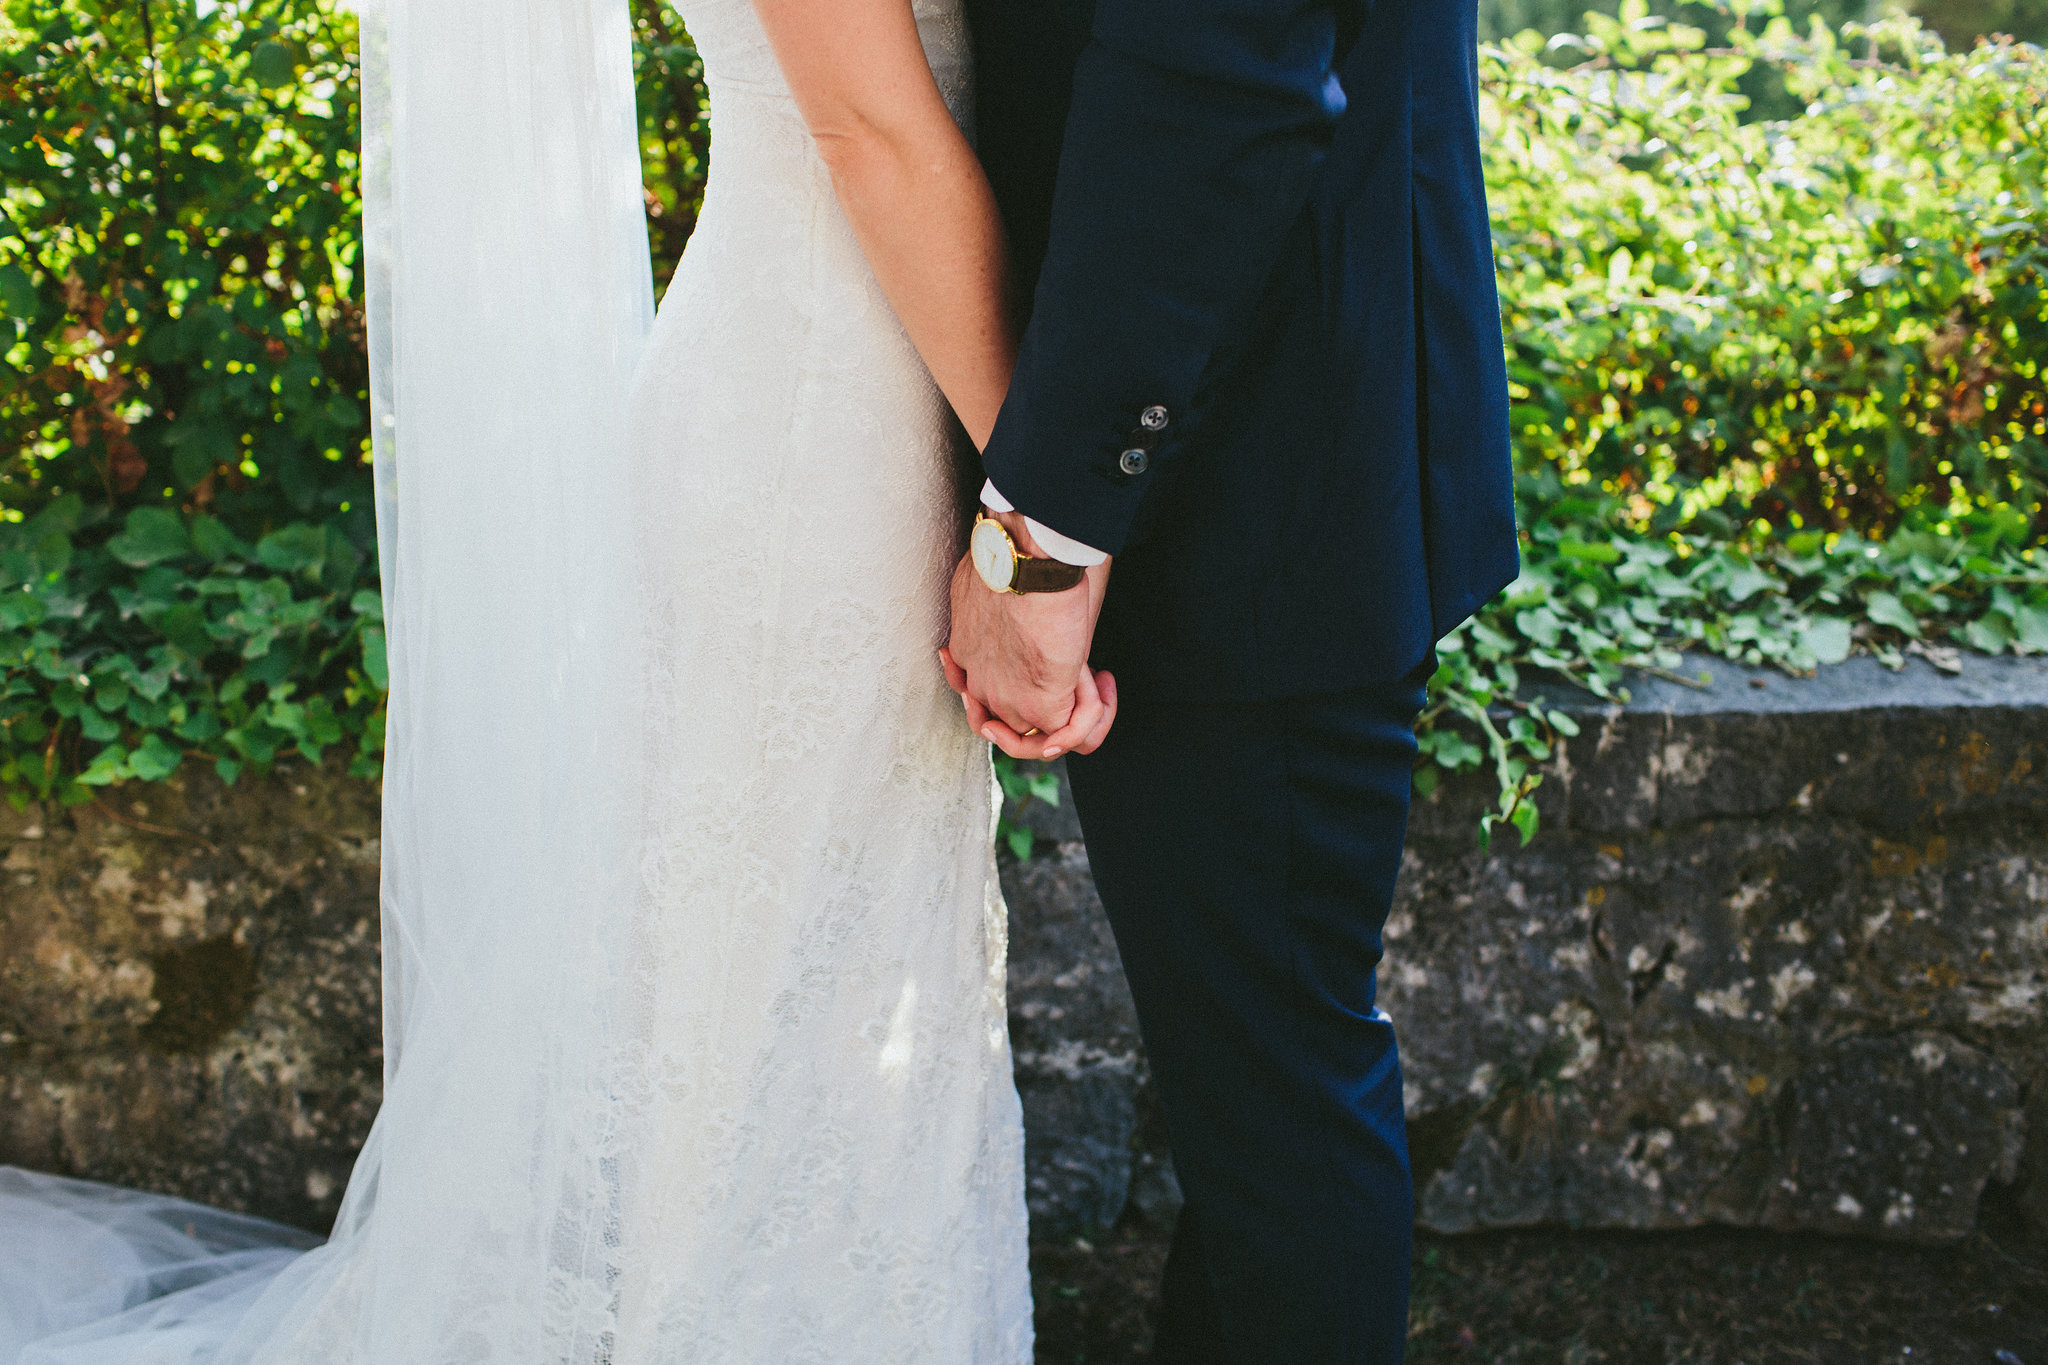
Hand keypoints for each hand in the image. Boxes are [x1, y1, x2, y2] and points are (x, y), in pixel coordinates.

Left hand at [942, 510, 1115, 757]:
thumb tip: (987, 576)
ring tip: (1093, 674)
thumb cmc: (1007, 560)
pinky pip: (1076, 734)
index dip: (1013, 692)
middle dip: (1055, 702)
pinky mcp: (1044, 706)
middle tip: (1081, 671)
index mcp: (966, 656)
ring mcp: (1011, 703)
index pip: (979, 701)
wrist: (1022, 565)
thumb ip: (989, 593)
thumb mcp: (984, 577)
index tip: (1032, 663)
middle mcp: (983, 689)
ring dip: (1080, 708)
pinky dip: (1097, 710)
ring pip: (1047, 742)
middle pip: (1014, 731)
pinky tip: (1102, 679)